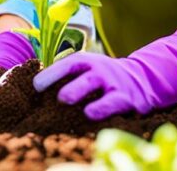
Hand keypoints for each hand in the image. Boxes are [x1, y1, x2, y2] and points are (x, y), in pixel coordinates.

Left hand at [32, 26, 176, 119]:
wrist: (143, 78)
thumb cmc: (103, 77)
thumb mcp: (87, 69)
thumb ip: (66, 75)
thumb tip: (33, 86)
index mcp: (87, 61)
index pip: (68, 64)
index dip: (52, 74)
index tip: (36, 86)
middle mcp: (101, 70)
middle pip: (85, 75)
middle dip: (72, 86)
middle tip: (60, 98)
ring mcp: (115, 84)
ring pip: (102, 89)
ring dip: (90, 98)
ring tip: (80, 108)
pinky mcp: (127, 99)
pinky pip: (115, 104)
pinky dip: (103, 109)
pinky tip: (92, 115)